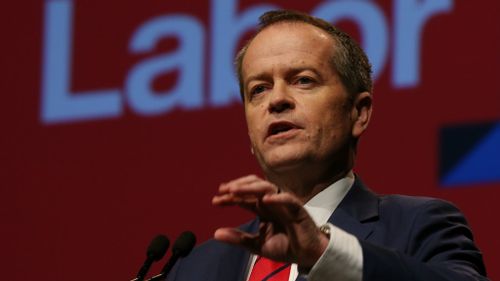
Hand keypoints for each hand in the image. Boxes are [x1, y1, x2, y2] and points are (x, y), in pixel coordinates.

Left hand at [212, 175, 328, 268]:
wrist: (307, 256)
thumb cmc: (286, 247)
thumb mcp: (256, 245)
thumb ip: (238, 238)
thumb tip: (216, 233)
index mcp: (263, 208)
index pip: (244, 197)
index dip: (230, 197)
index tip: (215, 200)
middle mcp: (272, 202)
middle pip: (253, 186)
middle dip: (237, 186)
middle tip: (223, 191)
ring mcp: (284, 203)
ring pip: (266, 187)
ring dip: (250, 187)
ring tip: (235, 191)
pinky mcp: (298, 209)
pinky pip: (288, 199)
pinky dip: (277, 198)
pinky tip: (264, 200)